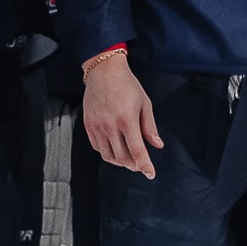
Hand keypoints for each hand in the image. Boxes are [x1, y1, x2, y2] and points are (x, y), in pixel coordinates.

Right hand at [81, 50, 161, 177]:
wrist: (104, 71)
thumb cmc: (127, 85)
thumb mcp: (144, 103)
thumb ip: (150, 127)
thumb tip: (158, 145)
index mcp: (127, 120)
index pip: (137, 151)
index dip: (145, 166)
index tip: (151, 174)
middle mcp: (110, 125)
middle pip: (122, 158)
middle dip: (133, 165)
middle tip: (140, 164)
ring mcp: (97, 126)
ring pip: (108, 156)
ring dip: (120, 162)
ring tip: (129, 158)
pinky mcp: (88, 125)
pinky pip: (98, 148)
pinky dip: (108, 153)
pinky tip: (115, 148)